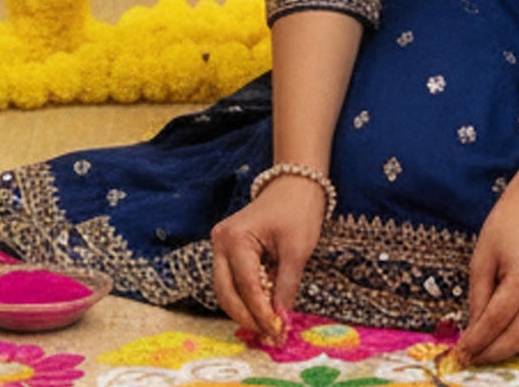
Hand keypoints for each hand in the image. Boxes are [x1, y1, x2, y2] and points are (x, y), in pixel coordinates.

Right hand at [210, 174, 328, 342]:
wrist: (295, 184)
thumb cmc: (298, 211)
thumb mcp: (296, 251)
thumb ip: (286, 288)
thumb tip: (281, 322)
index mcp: (235, 238)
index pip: (246, 287)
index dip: (261, 313)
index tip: (277, 333)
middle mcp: (220, 241)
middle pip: (227, 293)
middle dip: (248, 317)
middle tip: (270, 335)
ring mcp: (220, 245)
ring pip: (226, 290)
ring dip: (245, 310)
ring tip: (268, 325)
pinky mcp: (227, 250)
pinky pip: (231, 281)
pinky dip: (245, 297)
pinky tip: (263, 308)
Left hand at [455, 177, 518, 368]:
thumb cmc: (507, 221)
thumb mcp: (482, 255)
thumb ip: (478, 295)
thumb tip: (472, 329)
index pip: (496, 320)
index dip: (477, 340)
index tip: (460, 353)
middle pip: (518, 336)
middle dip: (492, 352)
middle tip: (471, 359)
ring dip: (508, 350)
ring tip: (484, 354)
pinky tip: (504, 339)